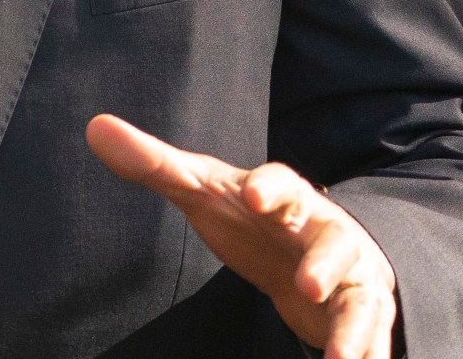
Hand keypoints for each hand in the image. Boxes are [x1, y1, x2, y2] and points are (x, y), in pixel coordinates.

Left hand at [88, 116, 397, 358]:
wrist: (310, 247)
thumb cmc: (251, 216)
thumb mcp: (204, 192)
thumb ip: (154, 164)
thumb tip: (94, 127)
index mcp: (285, 196)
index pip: (281, 182)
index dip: (270, 188)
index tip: (254, 195)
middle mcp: (325, 231)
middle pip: (333, 239)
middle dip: (324, 260)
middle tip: (307, 285)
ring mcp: (348, 274)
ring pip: (361, 297)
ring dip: (353, 325)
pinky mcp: (358, 310)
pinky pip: (368, 335)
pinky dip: (363, 354)